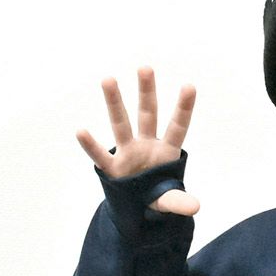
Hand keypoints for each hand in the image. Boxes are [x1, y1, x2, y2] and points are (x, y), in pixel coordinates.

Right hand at [76, 67, 199, 215]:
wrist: (137, 207)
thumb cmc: (157, 195)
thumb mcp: (169, 199)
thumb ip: (179, 201)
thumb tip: (194, 207)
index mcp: (166, 151)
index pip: (177, 126)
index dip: (183, 108)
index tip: (190, 86)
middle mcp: (146, 145)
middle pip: (147, 115)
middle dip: (147, 92)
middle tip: (145, 67)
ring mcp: (127, 153)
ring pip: (120, 124)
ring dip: (114, 102)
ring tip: (108, 79)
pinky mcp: (112, 168)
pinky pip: (100, 156)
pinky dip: (90, 146)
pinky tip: (81, 131)